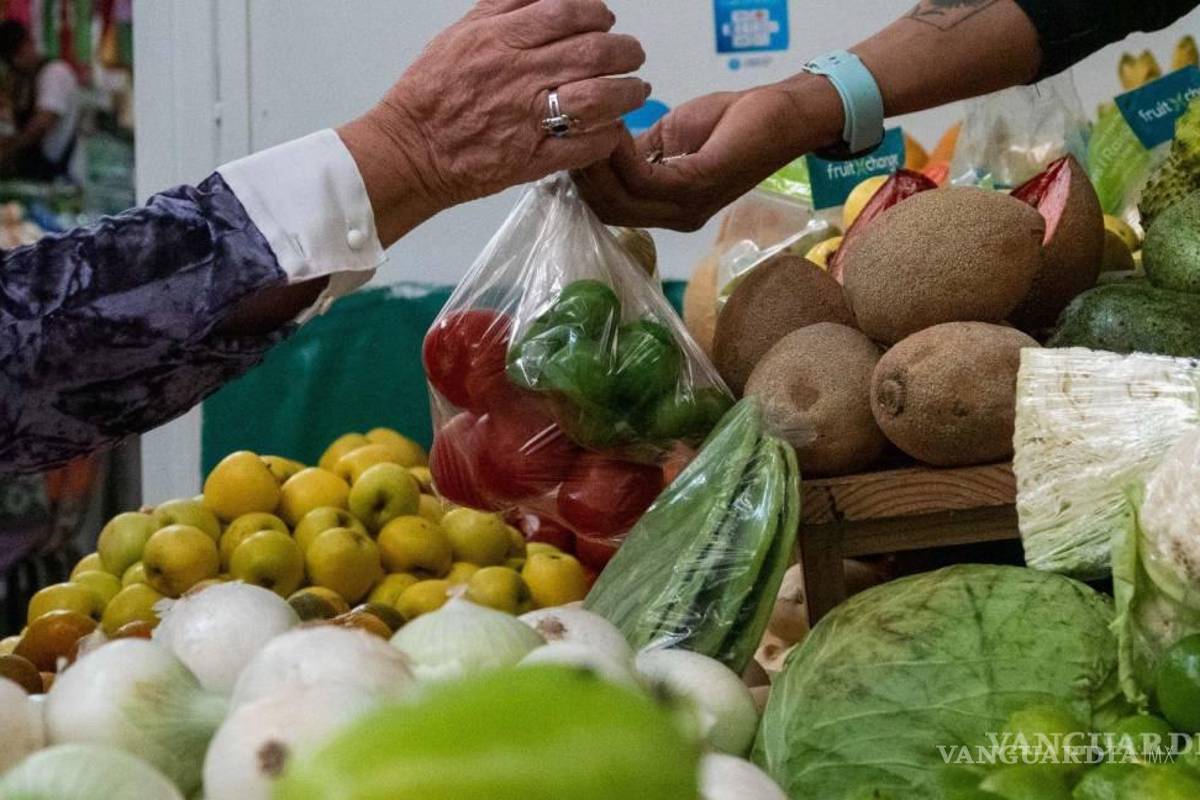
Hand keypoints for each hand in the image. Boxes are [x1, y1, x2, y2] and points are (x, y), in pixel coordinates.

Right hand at [340, 0, 648, 244]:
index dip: (597, 12)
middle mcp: (518, 76)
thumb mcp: (462, 32)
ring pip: (599, 98)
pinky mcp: (533, 159)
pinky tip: (612, 127)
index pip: (568, 12)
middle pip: (594, 52)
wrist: (410, 148)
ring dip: (627, 92)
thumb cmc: (431, 93)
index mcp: (500, 40)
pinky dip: (608, 134)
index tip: (605, 20)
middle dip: (625, 50)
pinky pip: (586, 145)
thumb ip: (505, 7)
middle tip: (631, 55)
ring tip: (635, 90)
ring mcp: (528, 120)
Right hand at [576, 77, 843, 230]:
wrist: (781, 116)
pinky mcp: (697, 186)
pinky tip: (612, 129)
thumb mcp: (671, 139)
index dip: (583, 184)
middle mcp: (675, 216)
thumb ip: (637, 154)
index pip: (611, 209)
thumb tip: (600, 150)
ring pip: (620, 201)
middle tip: (567, 138)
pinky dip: (620, 155)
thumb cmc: (733, 123)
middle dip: (582, 176)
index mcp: (669, 208)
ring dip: (596, 164)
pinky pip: (643, 180)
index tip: (564, 150)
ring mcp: (687, 206)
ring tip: (586, 129)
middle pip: (609, 212)